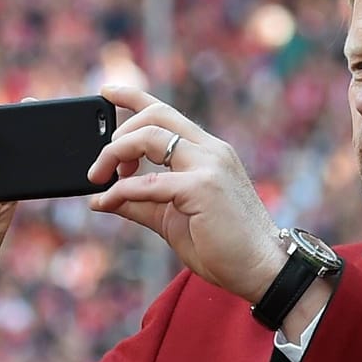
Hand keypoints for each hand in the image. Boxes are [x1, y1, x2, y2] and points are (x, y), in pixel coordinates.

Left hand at [88, 83, 287, 302]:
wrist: (261, 269)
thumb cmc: (222, 245)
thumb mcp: (171, 218)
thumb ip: (139, 203)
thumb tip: (102, 198)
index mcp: (207, 152)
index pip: (166, 112)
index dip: (133, 97)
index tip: (105, 92)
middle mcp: (210, 151)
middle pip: (154, 117)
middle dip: (118, 134)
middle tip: (100, 167)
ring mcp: (209, 166)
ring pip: (150, 138)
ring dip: (115, 155)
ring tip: (99, 179)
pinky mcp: (202, 188)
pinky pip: (149, 182)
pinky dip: (120, 190)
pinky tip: (105, 202)